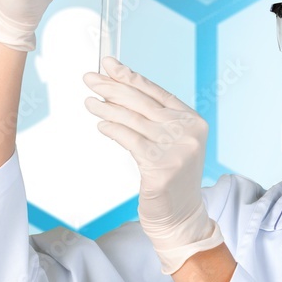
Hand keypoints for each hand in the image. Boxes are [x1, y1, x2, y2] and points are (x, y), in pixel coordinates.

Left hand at [83, 57, 223, 273]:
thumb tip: (118, 89)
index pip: (155, 91)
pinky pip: (129, 139)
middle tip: (89, 78)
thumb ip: (153, 118)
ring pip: (132, 119)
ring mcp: (176, 148)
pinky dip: (112, 129)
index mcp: (193, 120)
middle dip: (112, 87)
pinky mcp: (161, 166)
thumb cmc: (170, 179)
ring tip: (89, 101)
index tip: (108, 64)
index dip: (130, 75)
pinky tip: (101, 125)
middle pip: (141, 101)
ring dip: (106, 108)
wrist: (180, 216)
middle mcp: (188, 131)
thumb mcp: (170, 143)